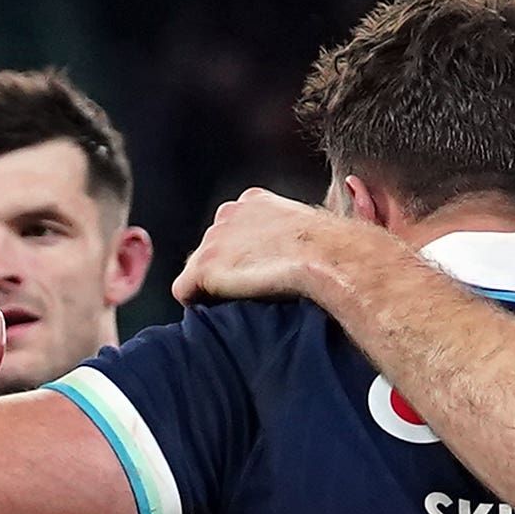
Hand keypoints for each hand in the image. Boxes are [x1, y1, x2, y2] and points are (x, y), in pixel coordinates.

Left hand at [174, 189, 357, 308]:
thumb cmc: (330, 250)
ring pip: (198, 269)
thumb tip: (297, 249)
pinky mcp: (205, 266)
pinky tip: (217, 312)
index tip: (257, 273)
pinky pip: (184, 291)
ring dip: (213, 287)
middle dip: (225, 269)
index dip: (241, 257)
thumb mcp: (309, 227)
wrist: (327, 257)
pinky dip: (196, 303)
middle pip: (212, 248)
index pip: (232, 230)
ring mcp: (214, 239)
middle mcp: (228, 213)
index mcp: (253, 201)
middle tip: (249, 291)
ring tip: (240, 302)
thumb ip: (289, 232)